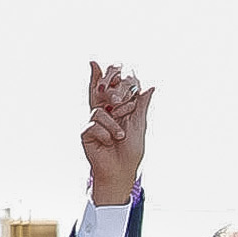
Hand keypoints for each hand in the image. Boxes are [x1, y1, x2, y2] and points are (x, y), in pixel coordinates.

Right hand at [82, 62, 152, 206]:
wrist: (121, 171)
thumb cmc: (131, 151)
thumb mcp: (139, 126)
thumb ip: (141, 106)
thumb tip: (151, 86)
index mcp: (117, 109)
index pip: (113, 88)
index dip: (111, 76)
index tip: (111, 65)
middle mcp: (104, 112)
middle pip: (99, 91)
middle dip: (108, 90)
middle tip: (117, 100)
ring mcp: (93, 122)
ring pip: (99, 110)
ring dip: (113, 124)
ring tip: (120, 136)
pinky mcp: (86, 132)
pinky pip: (93, 124)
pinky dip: (105, 134)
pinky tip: (108, 143)